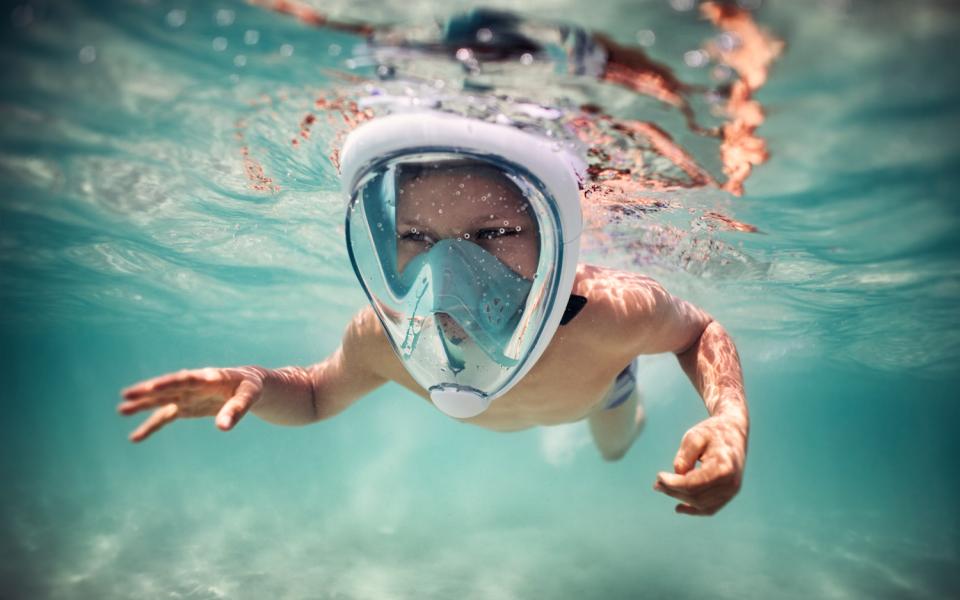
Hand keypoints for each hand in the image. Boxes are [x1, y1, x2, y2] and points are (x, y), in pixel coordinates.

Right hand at [118, 367, 264, 441]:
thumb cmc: (251, 388)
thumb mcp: (249, 397)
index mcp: (209, 377)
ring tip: (121, 410)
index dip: (169, 383)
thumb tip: (223, 428)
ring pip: (161, 401)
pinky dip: (151, 427)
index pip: (186, 378)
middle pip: (168, 388)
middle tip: (127, 395)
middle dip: (148, 392)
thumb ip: (237, 409)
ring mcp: (187, 396)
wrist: (250, 385)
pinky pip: (165, 417)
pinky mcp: (186, 407)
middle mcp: (193, 385)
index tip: (152, 387)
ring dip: (143, 405)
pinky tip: (135, 438)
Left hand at [654, 414, 747, 515]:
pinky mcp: (729, 494)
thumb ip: (685, 456)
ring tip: (662, 489)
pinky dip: (694, 510)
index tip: (659, 476)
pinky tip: (679, 508)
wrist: (733, 431)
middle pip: (696, 496)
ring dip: (680, 498)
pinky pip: (710, 508)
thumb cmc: (712, 432)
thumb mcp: (695, 436)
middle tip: (657, 483)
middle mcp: (731, 483)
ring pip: (701, 504)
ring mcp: (732, 491)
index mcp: (724, 467)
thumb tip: (677, 475)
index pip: (694, 484)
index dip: (673, 483)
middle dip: (673, 491)